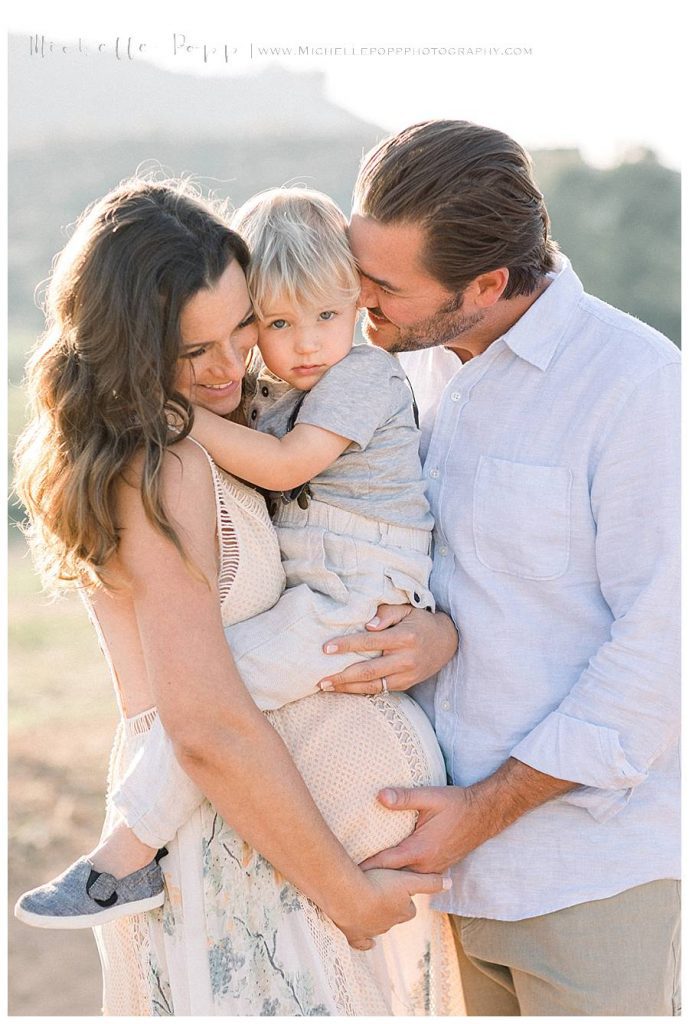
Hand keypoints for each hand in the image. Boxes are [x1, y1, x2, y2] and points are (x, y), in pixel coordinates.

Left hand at [318, 605, 457, 695]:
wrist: (447, 642)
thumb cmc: (421, 622)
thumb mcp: (407, 609)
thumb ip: (386, 613)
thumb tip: (367, 626)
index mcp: (404, 637)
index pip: (370, 642)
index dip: (347, 645)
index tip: (326, 648)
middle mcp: (406, 659)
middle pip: (369, 670)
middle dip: (342, 676)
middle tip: (320, 678)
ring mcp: (407, 675)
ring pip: (373, 685)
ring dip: (347, 688)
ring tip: (326, 687)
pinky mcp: (406, 685)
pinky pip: (381, 690)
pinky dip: (361, 691)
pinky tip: (344, 689)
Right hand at [332, 867, 450, 950]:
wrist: (350, 897)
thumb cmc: (379, 884)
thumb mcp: (408, 879)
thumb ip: (430, 882)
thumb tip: (450, 883)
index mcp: (403, 911)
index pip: (409, 909)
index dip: (405, 899)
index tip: (399, 890)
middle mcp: (390, 924)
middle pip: (394, 917)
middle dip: (391, 908)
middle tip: (383, 894)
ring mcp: (371, 931)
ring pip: (378, 927)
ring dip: (376, 918)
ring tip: (370, 906)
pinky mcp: (354, 935)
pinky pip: (362, 943)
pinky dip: (365, 942)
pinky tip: (368, 942)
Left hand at [359, 786, 491, 874]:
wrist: (485, 814)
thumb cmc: (457, 804)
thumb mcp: (430, 797)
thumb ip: (404, 797)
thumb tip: (379, 796)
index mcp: (419, 850)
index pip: (384, 864)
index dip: (363, 868)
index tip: (344, 871)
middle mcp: (425, 866)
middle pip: (391, 877)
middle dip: (371, 877)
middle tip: (346, 877)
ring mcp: (433, 869)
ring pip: (403, 879)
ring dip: (386, 878)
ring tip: (362, 876)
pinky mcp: (437, 868)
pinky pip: (414, 876)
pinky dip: (400, 875)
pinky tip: (388, 870)